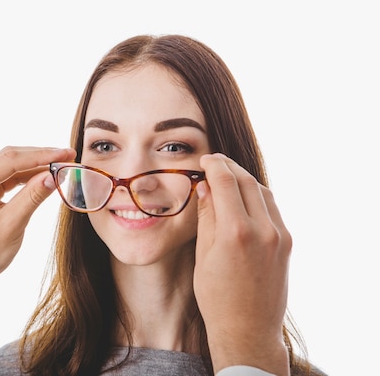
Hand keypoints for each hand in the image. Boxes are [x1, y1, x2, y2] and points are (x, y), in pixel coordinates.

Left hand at [0, 146, 75, 326]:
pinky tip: (42, 176)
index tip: (67, 153)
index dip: (42, 155)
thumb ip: (33, 196)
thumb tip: (55, 175)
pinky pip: (2, 175)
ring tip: (60, 167)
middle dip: (40, 157)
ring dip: (33, 165)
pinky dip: (22, 176)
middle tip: (68, 157)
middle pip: (9, 158)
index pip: (11, 160)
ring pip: (7, 164)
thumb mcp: (13, 225)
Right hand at [193, 153, 290, 375]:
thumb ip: (207, 217)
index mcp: (236, 232)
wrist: (247, 329)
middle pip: (247, 182)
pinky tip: (243, 198)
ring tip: (227, 177)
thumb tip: (205, 187)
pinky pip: (272, 209)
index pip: (226, 182)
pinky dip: (257, 196)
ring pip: (263, 192)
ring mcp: (279, 236)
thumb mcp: (203, 255)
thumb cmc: (217, 297)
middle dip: (229, 168)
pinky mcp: (287, 243)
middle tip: (214, 162)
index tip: (205, 160)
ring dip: (245, 180)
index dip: (214, 165)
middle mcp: (263, 230)